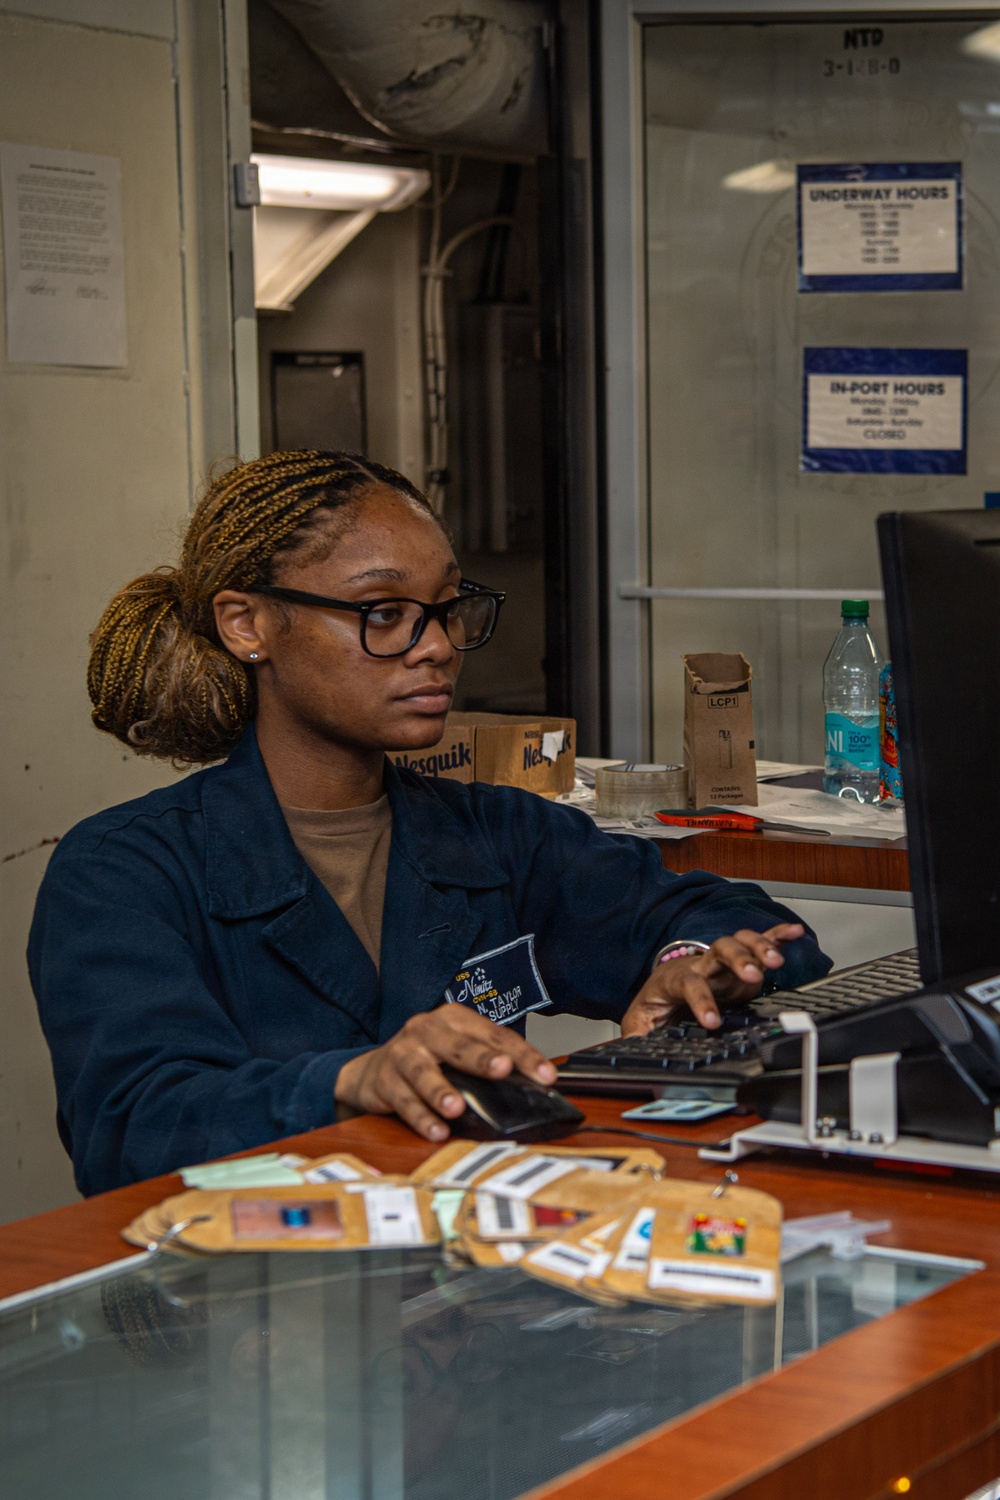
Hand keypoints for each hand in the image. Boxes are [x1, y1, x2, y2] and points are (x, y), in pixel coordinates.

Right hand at [334, 1005, 557, 1141]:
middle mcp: (426, 1030)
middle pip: (457, 1045)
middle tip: (501, 1069)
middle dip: (481, 1058)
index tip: (546, 1075)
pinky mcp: (384, 1081)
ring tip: (456, 1108)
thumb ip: (488, 1061)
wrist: (370, 1071)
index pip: (494, 1034)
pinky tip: (436, 1131)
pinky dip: (420, 1117)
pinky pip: (403, 1101)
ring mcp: (402, 1053)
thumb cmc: (426, 1058)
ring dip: (440, 1090)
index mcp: (453, 1019)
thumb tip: (533, 1086)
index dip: (522, 1054)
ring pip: (423, 1071)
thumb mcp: (456, 1050)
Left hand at [620, 923, 805, 1035]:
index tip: (712, 1022)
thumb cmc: (657, 1002)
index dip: (701, 1001)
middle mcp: (702, 965)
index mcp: (677, 979)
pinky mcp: (737, 963)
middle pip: (719, 951)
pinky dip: (777, 935)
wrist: (664, 984)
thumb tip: (632, 1046)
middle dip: (738, 960)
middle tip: (754, 975)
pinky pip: (758, 941)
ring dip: (760, 947)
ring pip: (740, 942)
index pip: (690, 984)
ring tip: (776, 960)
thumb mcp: (640, 1020)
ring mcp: (721, 962)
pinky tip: (794, 933)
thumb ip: (637, 1033)